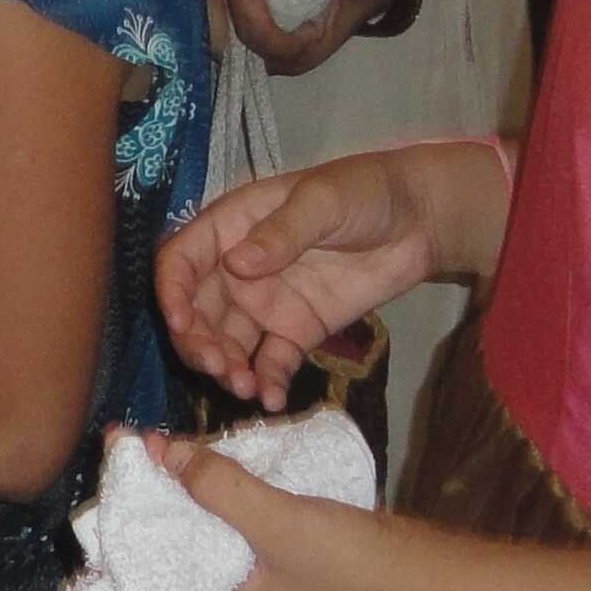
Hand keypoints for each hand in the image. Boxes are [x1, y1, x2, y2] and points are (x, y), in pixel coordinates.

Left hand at [137, 427, 373, 590]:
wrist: (426, 576)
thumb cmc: (349, 565)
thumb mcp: (278, 524)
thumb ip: (221, 488)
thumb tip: (161, 450)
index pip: (154, 557)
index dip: (131, 508)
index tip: (117, 457)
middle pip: (178, 533)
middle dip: (159, 489)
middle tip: (141, 435)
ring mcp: (258, 570)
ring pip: (209, 518)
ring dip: (192, 482)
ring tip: (170, 438)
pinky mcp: (282, 547)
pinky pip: (239, 512)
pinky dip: (227, 484)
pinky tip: (218, 453)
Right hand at [157, 150, 450, 407]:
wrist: (418, 221)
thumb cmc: (364, 192)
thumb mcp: (322, 202)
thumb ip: (281, 233)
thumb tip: (236, 265)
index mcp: (232, 227)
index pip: (182, 259)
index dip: (172, 291)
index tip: (181, 324)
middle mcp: (238, 269)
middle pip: (197, 311)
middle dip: (197, 343)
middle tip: (217, 369)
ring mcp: (266, 303)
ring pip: (228, 342)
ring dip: (226, 367)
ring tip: (244, 388)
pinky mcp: (296, 331)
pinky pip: (271, 361)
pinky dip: (266, 381)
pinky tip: (272, 399)